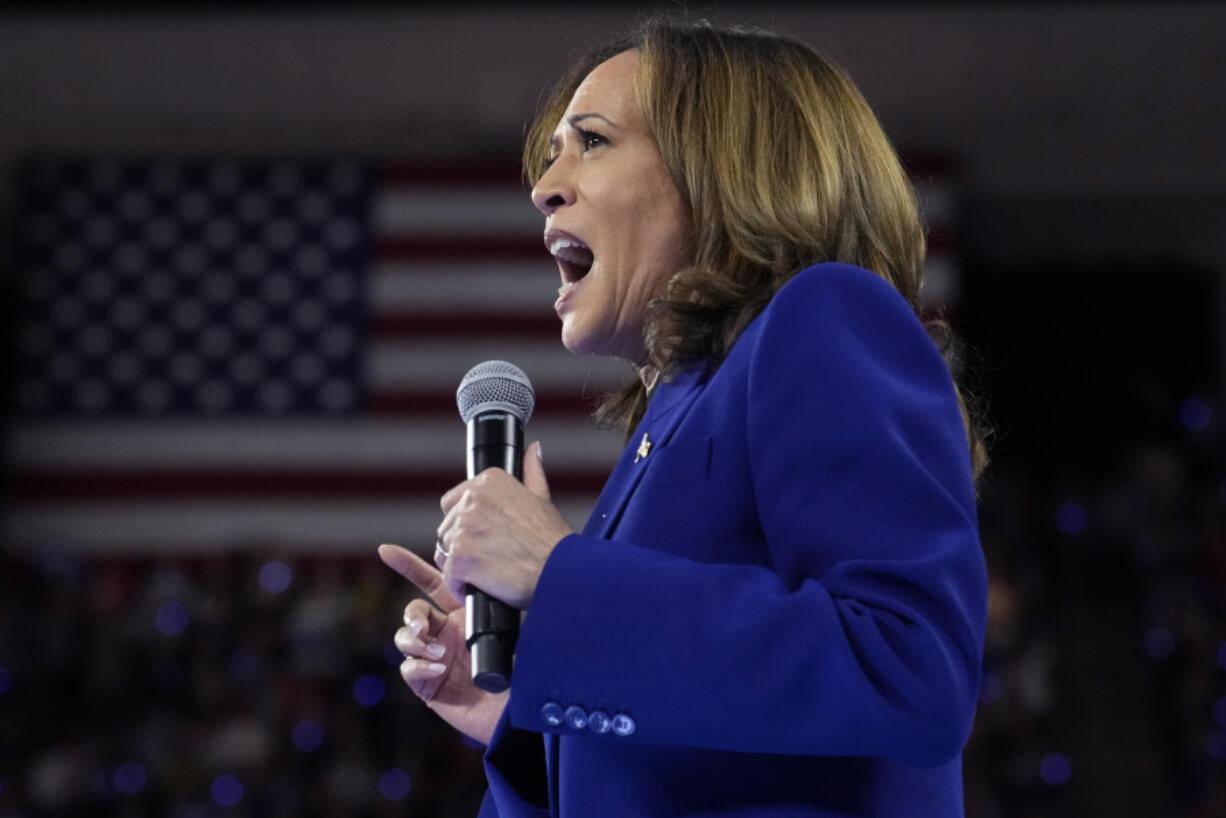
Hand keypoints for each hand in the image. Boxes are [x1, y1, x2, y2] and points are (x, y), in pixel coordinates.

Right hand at [378, 543, 507, 745]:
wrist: (520, 711)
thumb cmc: (522, 669)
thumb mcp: (512, 629)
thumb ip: (495, 603)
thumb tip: (486, 573)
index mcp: (464, 613)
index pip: (432, 584)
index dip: (409, 566)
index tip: (386, 551)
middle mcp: (445, 633)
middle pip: (413, 612)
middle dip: (412, 615)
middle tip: (423, 625)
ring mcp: (434, 659)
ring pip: (405, 639)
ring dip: (416, 641)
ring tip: (438, 652)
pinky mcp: (428, 686)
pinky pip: (409, 669)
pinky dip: (418, 666)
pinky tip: (437, 668)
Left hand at [436, 441, 572, 609]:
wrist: (558, 572)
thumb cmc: (552, 541)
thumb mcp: (542, 498)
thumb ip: (531, 471)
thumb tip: (532, 450)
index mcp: (489, 482)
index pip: (453, 501)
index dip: (466, 523)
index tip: (485, 536)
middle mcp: (473, 499)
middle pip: (447, 527)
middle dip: (462, 545)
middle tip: (490, 557)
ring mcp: (464, 528)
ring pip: (444, 551)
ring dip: (460, 566)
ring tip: (488, 572)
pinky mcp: (460, 557)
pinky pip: (448, 576)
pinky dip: (461, 586)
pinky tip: (483, 586)